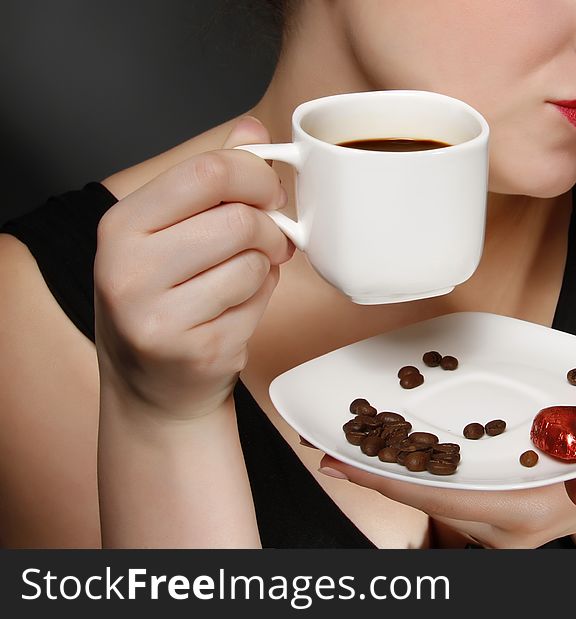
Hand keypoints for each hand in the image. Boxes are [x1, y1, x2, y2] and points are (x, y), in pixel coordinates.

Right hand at [94, 116, 293, 419]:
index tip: (268, 192)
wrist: (152, 387)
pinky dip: (262, 300)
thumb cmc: (164, 299)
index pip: (207, 172)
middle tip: (268, 239)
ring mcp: (160, 317)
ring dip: (266, 268)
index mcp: (121, 226)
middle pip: (240, 220)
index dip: (255, 176)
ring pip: (256, 263)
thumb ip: (211, 181)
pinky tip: (236, 309)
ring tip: (244, 277)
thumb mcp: (168, 233)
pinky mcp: (197, 351)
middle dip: (269, 228)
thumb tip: (253, 130)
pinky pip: (260, 303)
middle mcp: (128, 270)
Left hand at [318, 452, 575, 547]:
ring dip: (384, 474)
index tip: (345, 463)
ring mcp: (490, 525)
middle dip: (375, 475)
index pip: (446, 497)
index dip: (392, 481)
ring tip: (342, 445)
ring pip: (426, 497)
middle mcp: (501, 525)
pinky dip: (407, 474)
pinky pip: (438, 493)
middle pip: (424, 499)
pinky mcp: (485, 515)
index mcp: (526, 511)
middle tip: (326, 446)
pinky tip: (383, 451)